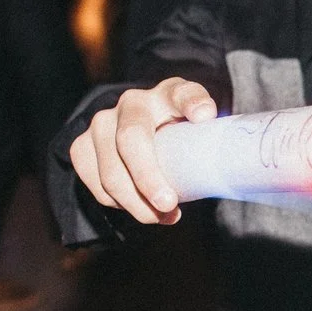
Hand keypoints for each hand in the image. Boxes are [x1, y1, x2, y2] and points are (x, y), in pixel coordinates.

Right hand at [67, 78, 217, 222]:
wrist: (139, 129)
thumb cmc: (177, 135)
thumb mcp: (196, 133)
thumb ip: (210, 144)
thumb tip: (229, 173)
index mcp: (168, 95)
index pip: (183, 93)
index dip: (194, 103)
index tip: (205, 116)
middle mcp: (132, 103)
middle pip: (132, 140)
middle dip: (148, 179)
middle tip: (168, 206)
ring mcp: (102, 123)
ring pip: (110, 171)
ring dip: (135, 203)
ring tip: (161, 217)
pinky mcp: (82, 146)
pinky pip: (96, 184)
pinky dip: (118, 204)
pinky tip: (139, 209)